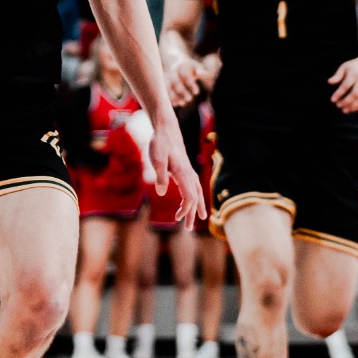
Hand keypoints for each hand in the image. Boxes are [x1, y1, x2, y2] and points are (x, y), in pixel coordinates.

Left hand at [144, 112, 205, 227]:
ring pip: (197, 191)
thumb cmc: (160, 143)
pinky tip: (193, 199)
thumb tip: (163, 192)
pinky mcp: (185, 168)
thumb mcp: (157, 158)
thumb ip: (160, 175)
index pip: (190, 196)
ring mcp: (188, 170)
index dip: (187, 209)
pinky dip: (196, 195)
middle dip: (192, 213)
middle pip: (195, 197)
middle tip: (189, 228)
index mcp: (183, 173)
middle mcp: (188, 173)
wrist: (166, 128)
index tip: (178, 218)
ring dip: (197, 205)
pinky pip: (194, 185)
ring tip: (201, 217)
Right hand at [166, 49, 202, 107]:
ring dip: (174, 97)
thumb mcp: (198, 69)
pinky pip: (165, 92)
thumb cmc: (192, 69)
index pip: (185, 76)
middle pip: (175, 82)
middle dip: (182, 92)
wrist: (180, 67)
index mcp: (181, 67)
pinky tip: (176, 104)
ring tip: (182, 103)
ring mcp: (166, 78)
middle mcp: (172, 72)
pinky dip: (169, 99)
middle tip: (189, 99)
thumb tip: (199, 73)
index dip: (191, 85)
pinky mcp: (164, 85)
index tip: (197, 92)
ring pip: (167, 88)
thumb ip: (201, 71)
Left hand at [328, 50, 357, 113]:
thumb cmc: (354, 66)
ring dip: (353, 106)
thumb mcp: (345, 67)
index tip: (332, 100)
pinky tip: (353, 109)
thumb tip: (329, 82)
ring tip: (345, 110)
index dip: (339, 94)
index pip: (345, 86)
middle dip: (346, 102)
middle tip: (338, 106)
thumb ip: (337, 75)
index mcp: (354, 74)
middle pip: (355, 94)